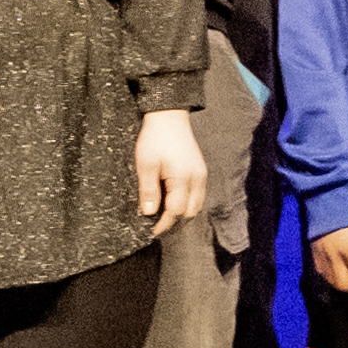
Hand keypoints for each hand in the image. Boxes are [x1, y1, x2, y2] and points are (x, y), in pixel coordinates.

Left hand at [136, 106, 205, 225]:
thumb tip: (149, 213)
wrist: (169, 116)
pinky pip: (198, 194)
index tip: (151, 231)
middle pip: (190, 212)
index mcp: (183, 179)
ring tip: (164, 215)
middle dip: (175, 222)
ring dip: (182, 213)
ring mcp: (201, 174)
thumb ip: (148, 190)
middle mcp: (197, 179)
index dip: (164, 224)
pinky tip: (173, 200)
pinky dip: (187, 202)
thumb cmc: (155, 138)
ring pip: (196, 205)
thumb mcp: (146, 164)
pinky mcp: (200, 169)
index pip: (176, 212)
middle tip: (157, 225)